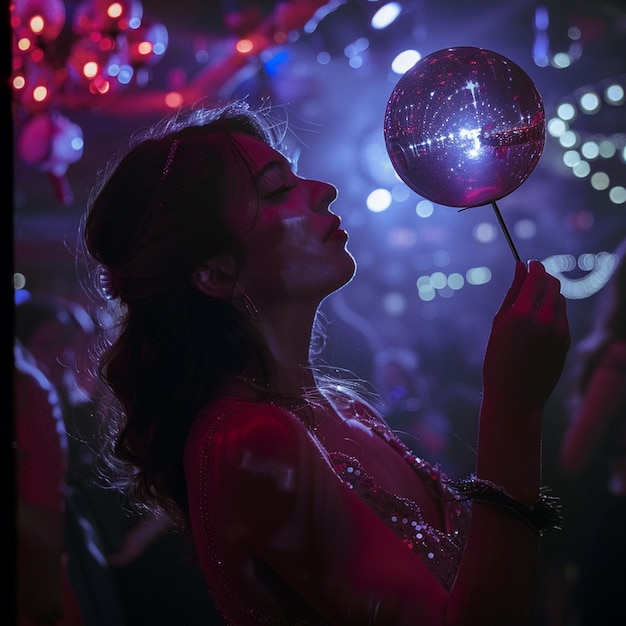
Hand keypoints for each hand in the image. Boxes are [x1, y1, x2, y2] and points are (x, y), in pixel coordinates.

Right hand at [482, 260, 569, 414]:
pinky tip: (538, 322)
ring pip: (559, 299)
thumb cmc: (498, 360)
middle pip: (552, 284)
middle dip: (543, 276)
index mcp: (521, 313)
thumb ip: (512, 293)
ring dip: (548, 293)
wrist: (515, 396)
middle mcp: (544, 319)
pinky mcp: (565, 341)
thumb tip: (519, 266)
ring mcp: (558, 331)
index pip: (535, 276)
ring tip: (532, 302)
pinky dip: (552, 311)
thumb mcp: (498, 324)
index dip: (533, 266)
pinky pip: (562, 317)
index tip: (528, 263)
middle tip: (532, 277)